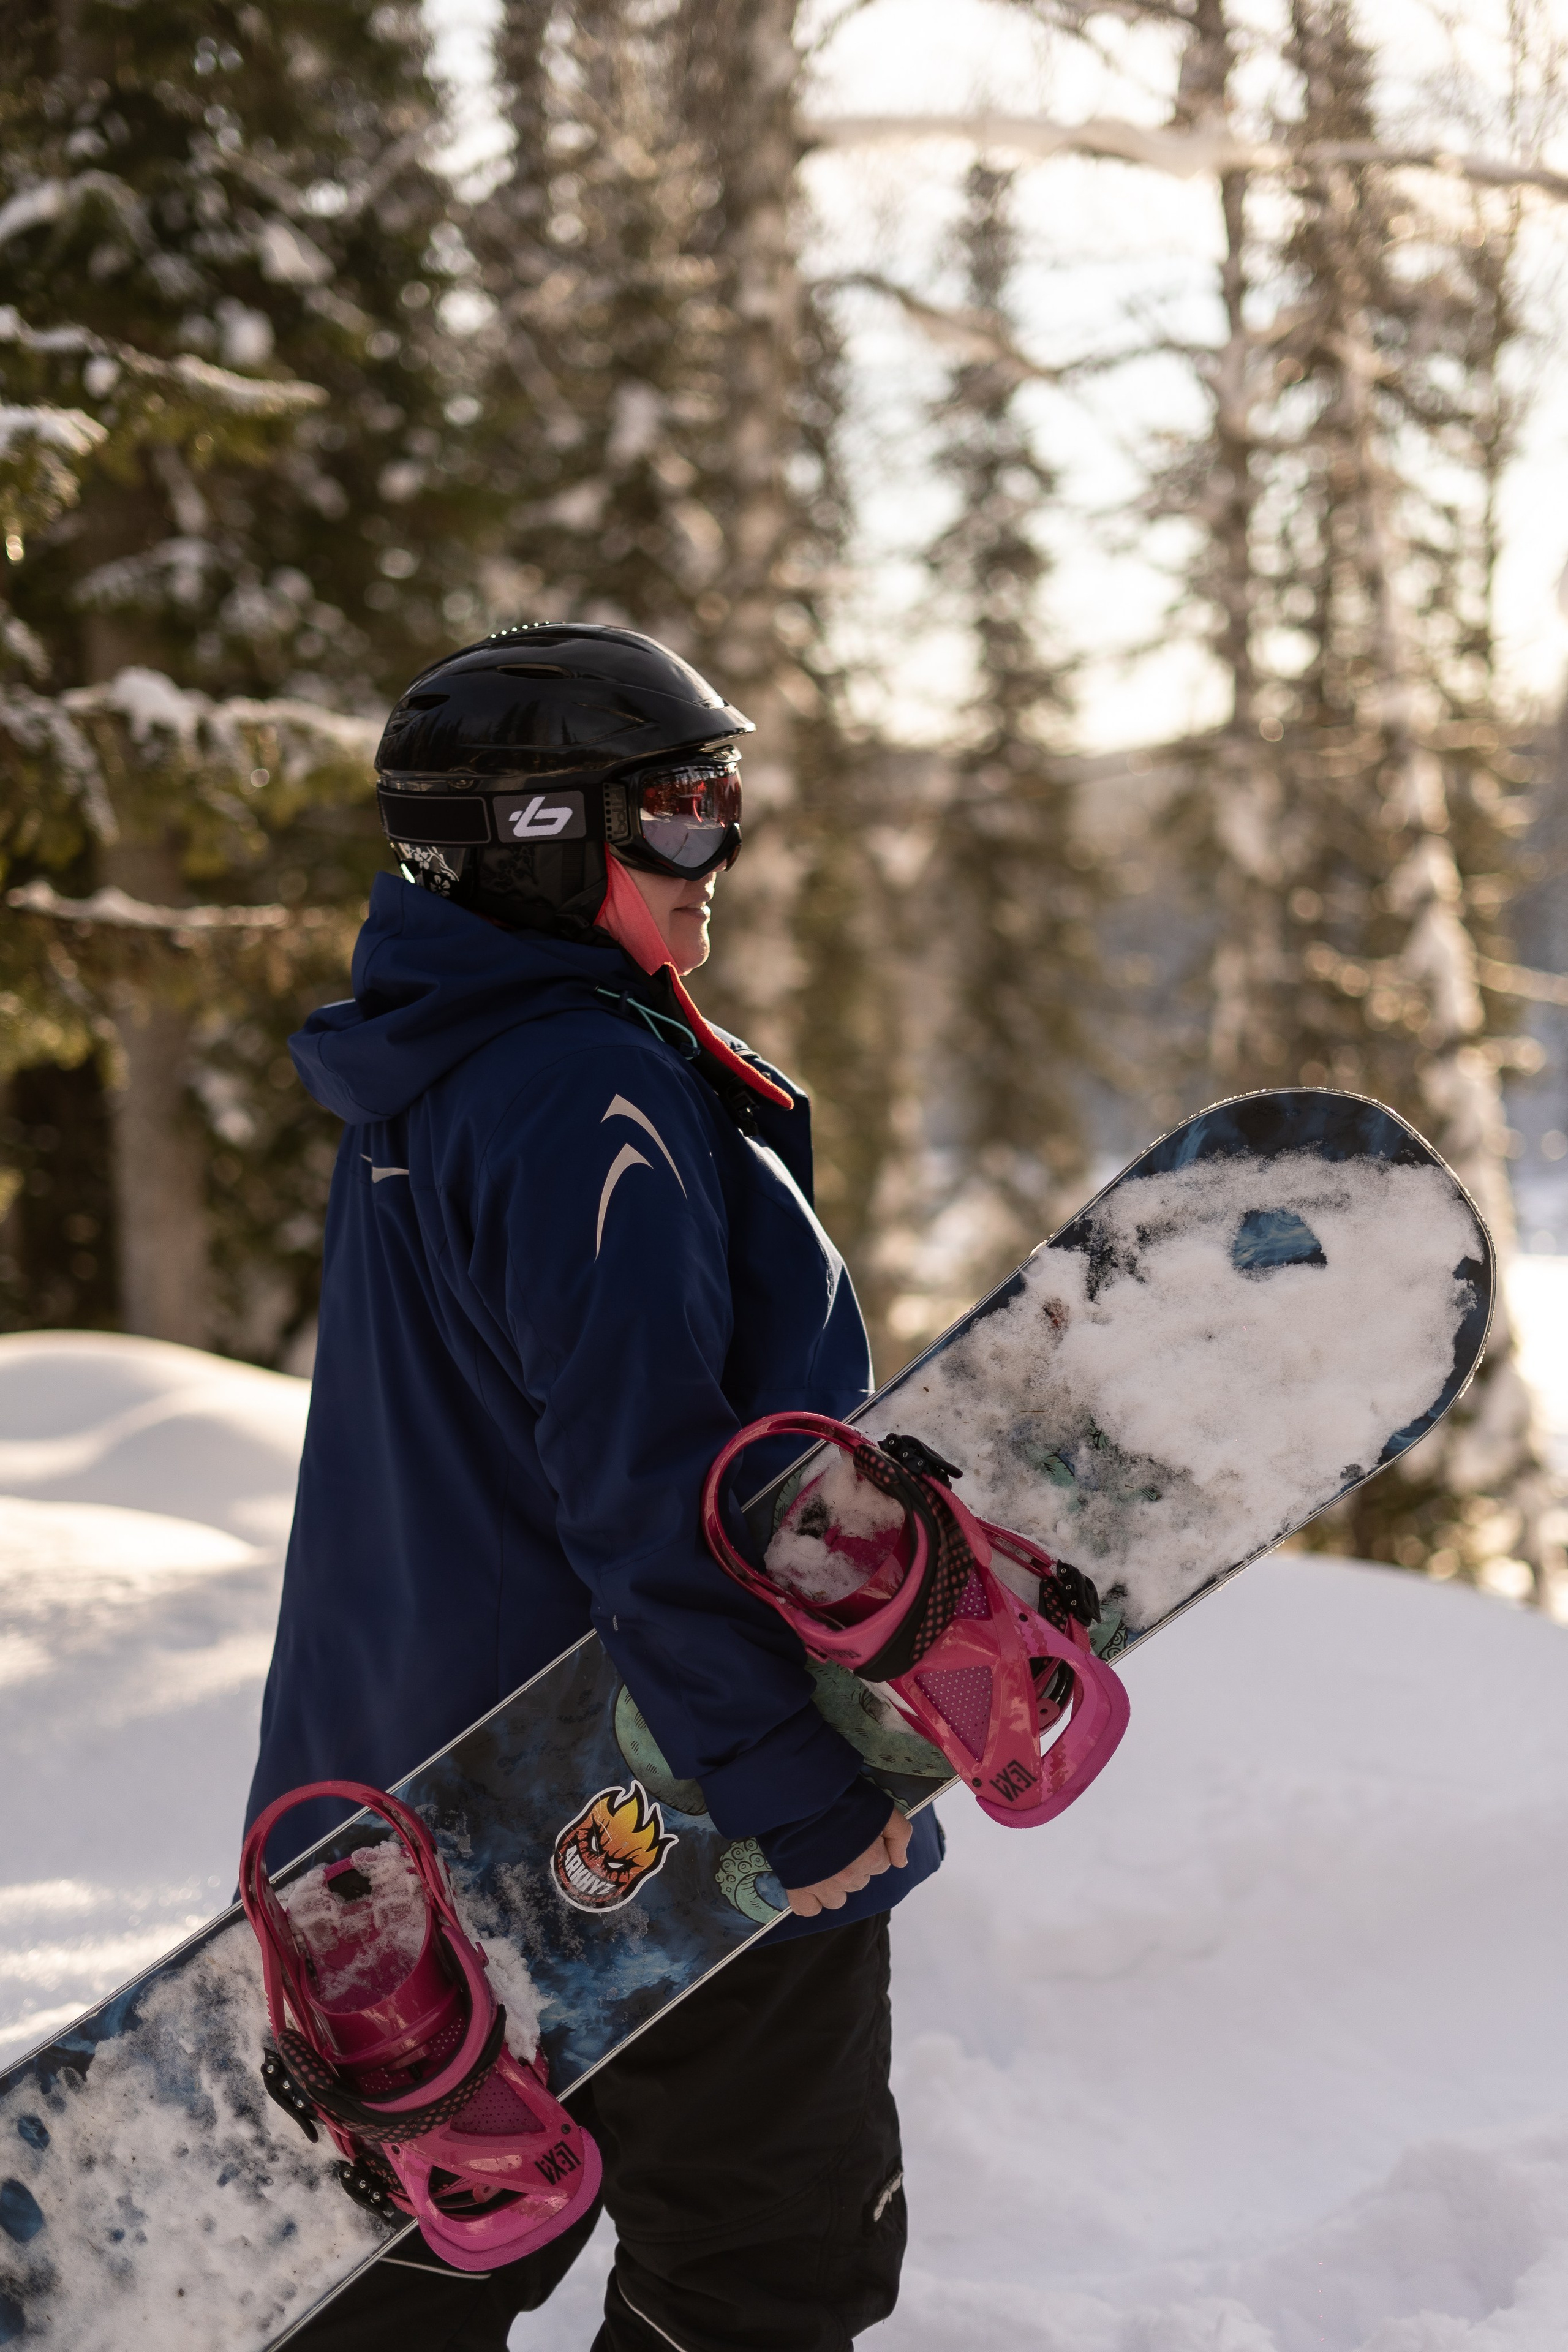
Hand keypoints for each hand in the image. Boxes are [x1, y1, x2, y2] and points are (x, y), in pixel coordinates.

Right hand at [784, 1806, 911, 1918]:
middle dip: (853, 1866)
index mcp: (871, 1859)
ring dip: (834, 1885)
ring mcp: (823, 1886)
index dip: (871, 1848)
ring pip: (836, 1899)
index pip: (880, 1863)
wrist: (801, 1796)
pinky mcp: (798, 1888)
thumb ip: (899, 1834)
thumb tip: (901, 1862)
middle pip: (859, 1881)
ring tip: (823, 1860)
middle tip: (838, 1842)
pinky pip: (808, 1909)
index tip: (857, 1834)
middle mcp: (849, 1877)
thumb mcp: (882, 1808)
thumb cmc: (842, 1798)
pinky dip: (809, 1900)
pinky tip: (808, 1883)